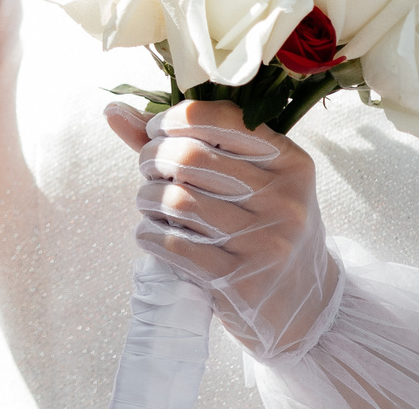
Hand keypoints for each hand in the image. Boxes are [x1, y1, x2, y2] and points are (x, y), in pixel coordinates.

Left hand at [105, 99, 341, 362]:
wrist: (305, 308)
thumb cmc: (265, 231)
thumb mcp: (249, 182)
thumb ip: (182, 142)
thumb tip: (113, 110)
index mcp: (291, 164)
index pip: (220, 118)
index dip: (172, 119)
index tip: (156, 131)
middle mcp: (283, 199)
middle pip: (187, 156)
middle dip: (151, 158)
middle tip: (151, 171)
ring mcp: (264, 241)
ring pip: (174, 199)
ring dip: (147, 198)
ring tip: (152, 204)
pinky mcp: (238, 279)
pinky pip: (170, 242)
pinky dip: (148, 233)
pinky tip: (154, 233)